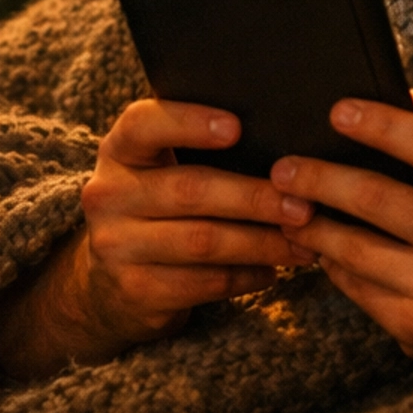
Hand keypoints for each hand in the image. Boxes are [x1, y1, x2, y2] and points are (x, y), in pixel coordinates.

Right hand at [0, 99, 297, 378]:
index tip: (237, 127)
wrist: (108, 283)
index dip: (189, 123)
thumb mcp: (158, 168)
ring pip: (204, 242)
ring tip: (304, 242)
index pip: (145, 125)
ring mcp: (117, 246)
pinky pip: (205, 282)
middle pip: (190, 190)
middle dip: (255, 198)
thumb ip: (197, 145)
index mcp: (119, 151)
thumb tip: (285, 141)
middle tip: (303, 205)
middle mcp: (108, 195)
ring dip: (262, 243)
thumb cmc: (158, 207)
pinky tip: (274, 271)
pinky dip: (247, 276)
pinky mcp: (136, 290)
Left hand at [270, 98, 412, 374]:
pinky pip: (356, 287)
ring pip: (351, 248)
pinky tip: (322, 247)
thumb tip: (398, 98)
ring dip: (311, 224)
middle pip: (374, 198)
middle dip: (317, 177)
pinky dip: (333, 263)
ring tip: (287, 206)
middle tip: (282, 167)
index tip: (339, 110)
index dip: (382, 125)